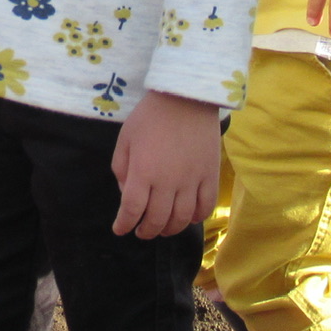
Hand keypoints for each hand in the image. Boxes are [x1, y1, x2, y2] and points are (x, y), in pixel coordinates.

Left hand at [111, 90, 220, 239]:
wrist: (185, 98)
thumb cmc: (150, 117)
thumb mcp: (125, 139)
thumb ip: (121, 169)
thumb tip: (126, 193)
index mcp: (143, 172)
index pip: (131, 210)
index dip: (123, 225)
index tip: (120, 229)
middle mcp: (167, 182)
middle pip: (157, 220)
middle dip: (146, 232)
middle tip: (141, 232)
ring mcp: (192, 180)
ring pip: (182, 219)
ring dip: (170, 230)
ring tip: (163, 229)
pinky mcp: (210, 176)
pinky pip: (205, 206)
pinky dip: (196, 218)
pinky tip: (188, 217)